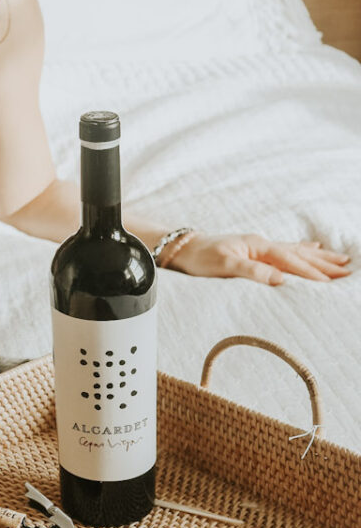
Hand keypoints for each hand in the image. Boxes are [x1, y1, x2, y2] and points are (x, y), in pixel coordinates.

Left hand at [168, 232, 351, 285]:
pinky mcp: (256, 250)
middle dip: (324, 263)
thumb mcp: (225, 265)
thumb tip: (280, 280)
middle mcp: (263, 244)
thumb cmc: (201, 257)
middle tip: (348, 269)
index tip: (331, 283)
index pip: (291, 262)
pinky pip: (288, 250)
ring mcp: (260, 246)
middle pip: (301, 254)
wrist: (184, 248)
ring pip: (297, 251)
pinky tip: (312, 246)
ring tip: (340, 259)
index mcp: (259, 247)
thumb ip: (252, 271)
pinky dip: (303, 249)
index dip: (311, 273)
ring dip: (319, 256)